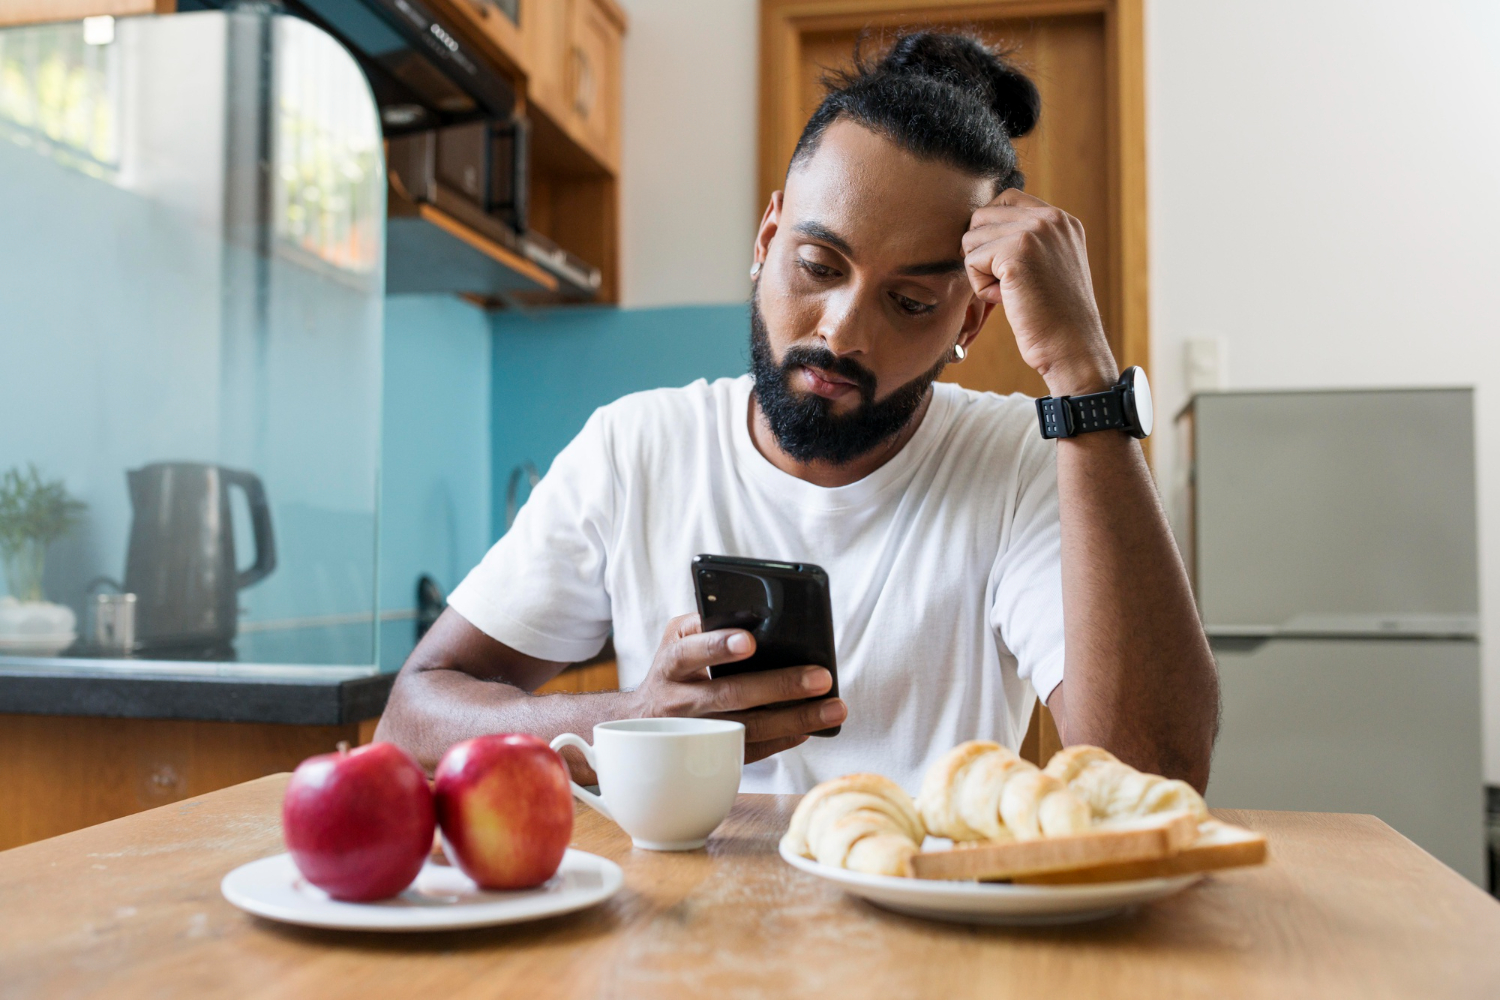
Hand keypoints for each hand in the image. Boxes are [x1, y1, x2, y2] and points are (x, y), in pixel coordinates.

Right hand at [632, 613, 845, 763]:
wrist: (642, 721)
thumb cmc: (674, 668)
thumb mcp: (678, 637)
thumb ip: (709, 621)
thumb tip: (759, 614)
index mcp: (672, 663)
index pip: (692, 652)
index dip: (719, 646)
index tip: (751, 641)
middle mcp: (680, 701)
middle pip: (731, 695)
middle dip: (779, 686)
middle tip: (821, 678)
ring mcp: (696, 733)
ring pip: (747, 728)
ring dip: (795, 719)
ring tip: (834, 708)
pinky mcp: (710, 755)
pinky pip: (751, 750)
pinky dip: (783, 740)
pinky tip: (811, 728)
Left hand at [962, 189, 1118, 395]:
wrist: (1072, 346)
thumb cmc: (1054, 316)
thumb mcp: (1049, 265)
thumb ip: (1026, 241)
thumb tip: (977, 227)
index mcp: (1060, 219)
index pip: (1006, 198)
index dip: (990, 229)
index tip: (1002, 262)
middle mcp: (1050, 218)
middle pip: (981, 216)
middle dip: (982, 251)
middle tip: (1006, 281)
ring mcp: (1035, 231)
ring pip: (972, 239)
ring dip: (981, 271)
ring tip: (1011, 292)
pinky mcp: (1017, 252)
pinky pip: (972, 261)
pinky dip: (982, 288)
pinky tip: (1009, 301)